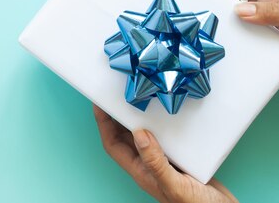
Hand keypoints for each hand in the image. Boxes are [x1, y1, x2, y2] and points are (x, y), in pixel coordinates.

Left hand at [93, 105, 237, 202]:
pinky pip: (165, 135)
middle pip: (124, 136)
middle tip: (117, 93)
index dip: (103, 124)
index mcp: (141, 171)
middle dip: (117, 116)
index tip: (99, 103)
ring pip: (144, 134)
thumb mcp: (174, 184)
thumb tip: (139, 133)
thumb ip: (155, 162)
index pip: (113, 145)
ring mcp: (163, 160)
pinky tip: (168, 111)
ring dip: (139, 117)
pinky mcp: (179, 157)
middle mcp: (148, 164)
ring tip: (139, 96)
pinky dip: (162, 122)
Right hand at [198, 0, 278, 90]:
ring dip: (216, 11)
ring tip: (196, 14)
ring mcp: (265, 23)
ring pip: (234, 12)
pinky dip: (226, 31)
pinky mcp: (264, 39)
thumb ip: (274, 14)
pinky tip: (216, 38)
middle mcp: (267, 7)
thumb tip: (240, 9)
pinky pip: (240, 31)